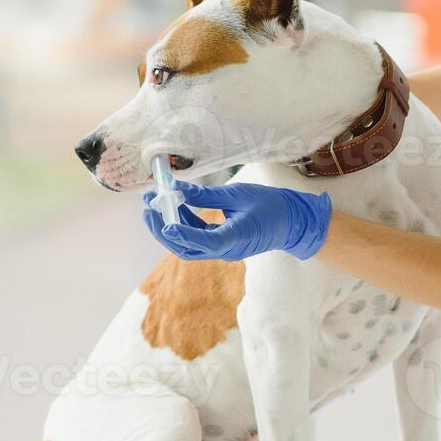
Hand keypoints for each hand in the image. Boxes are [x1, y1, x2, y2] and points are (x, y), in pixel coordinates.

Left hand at [141, 179, 332, 261]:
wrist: (292, 222)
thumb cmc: (270, 205)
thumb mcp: (238, 195)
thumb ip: (206, 196)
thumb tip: (177, 190)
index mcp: (236, 238)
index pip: (205, 240)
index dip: (183, 233)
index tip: (165, 220)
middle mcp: (226, 250)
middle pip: (186, 248)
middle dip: (163, 229)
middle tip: (148, 207)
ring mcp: (223, 251)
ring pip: (187, 245)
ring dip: (168, 227)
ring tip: (153, 205)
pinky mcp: (222, 246)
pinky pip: (196, 239)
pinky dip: (182, 224)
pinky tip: (175, 206)